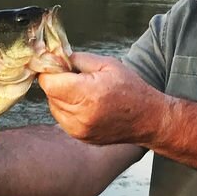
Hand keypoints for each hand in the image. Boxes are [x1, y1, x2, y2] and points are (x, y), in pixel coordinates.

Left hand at [36, 52, 166, 145]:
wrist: (147, 119)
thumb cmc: (131, 89)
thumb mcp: (107, 64)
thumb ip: (77, 59)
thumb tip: (54, 57)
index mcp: (89, 94)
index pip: (49, 82)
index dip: (50, 71)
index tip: (57, 65)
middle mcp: (82, 115)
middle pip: (50, 94)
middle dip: (57, 82)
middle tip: (73, 76)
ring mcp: (80, 130)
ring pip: (53, 106)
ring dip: (61, 96)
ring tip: (82, 91)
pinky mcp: (80, 137)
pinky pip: (62, 118)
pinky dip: (67, 109)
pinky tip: (84, 104)